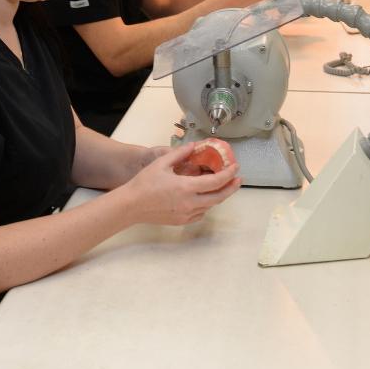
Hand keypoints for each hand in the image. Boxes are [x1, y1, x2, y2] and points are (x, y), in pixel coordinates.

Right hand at [124, 142, 240, 225]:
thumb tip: (193, 146)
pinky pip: (200, 213)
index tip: (235, 168)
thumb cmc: (144, 183)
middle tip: (238, 179)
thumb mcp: (161, 163)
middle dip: (231, 188)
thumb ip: (180, 154)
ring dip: (218, 196)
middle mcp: (190, 203)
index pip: (215, 182)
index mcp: (186, 187)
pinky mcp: (182, 221)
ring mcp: (186, 214)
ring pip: (210, 206)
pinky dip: (206, 204)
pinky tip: (203, 197)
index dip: (228, 174)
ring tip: (221, 186)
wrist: (131, 205)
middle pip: (218, 197)